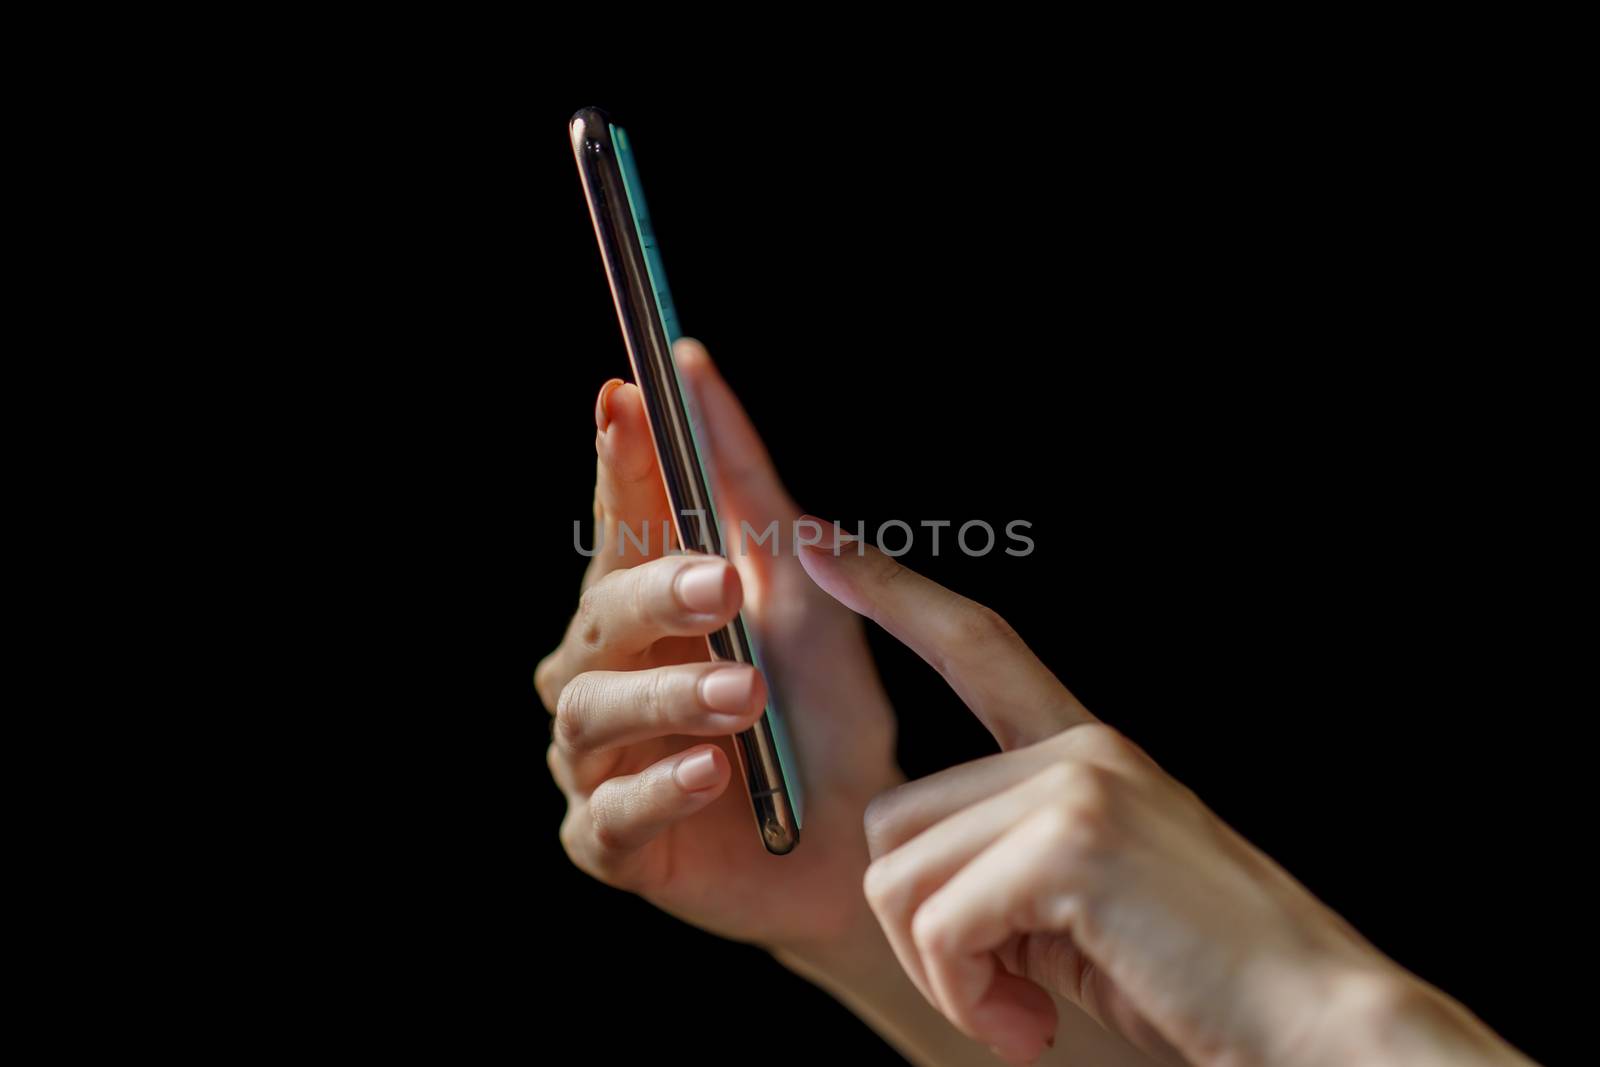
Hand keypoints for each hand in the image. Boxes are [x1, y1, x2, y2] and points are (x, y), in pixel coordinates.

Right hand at [536, 339, 900, 952]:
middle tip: (723, 584)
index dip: (619, 462)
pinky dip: (661, 789)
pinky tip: (711, 771)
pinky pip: (614, 815)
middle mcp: (603, 675)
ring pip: (593, 711)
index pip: (619, 524)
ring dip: (668, 695)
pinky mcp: (610, 843)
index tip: (625, 397)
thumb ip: (751, 491)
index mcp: (643, 608)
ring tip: (746, 694)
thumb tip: (696, 369)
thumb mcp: (804, 593)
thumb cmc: (823, 715)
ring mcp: (598, 760)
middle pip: (599, 615)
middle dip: (655, 592)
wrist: (856, 844)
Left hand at [798, 529, 1534, 1066]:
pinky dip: (967, 997)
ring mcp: (1078, 786)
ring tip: (1020, 1010)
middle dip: (919, 931)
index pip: (976, 643)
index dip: (891, 591)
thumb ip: (1003, 860)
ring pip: (900, 878)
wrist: (1312, 1029)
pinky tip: (1028, 1024)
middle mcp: (1080, 750)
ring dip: (942, 973)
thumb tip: (900, 881)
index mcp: (1086, 753)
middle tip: (999, 994)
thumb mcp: (1083, 904)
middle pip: (893, 822)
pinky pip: (940, 924)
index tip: (817, 538)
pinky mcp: (1073, 843)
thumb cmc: (1196, 980)